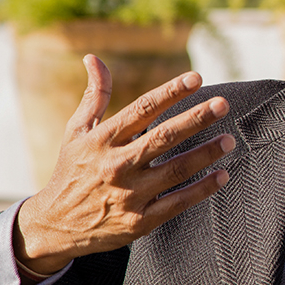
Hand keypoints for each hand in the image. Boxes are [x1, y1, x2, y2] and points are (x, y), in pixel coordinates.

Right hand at [14, 55, 234, 274]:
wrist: (55, 226)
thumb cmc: (71, 171)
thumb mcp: (76, 132)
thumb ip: (94, 96)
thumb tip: (94, 58)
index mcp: (103, 139)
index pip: (142, 109)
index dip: (170, 92)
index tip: (196, 78)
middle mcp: (117, 164)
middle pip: (163, 137)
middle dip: (195, 119)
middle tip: (222, 104)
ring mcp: (129, 194)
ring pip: (175, 170)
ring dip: (205, 154)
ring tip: (229, 139)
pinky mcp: (139, 221)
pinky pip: (177, 203)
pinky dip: (202, 189)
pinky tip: (222, 175)